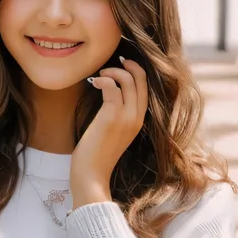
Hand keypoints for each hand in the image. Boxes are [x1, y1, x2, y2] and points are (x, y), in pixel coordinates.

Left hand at [70, 58, 148, 207]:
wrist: (91, 175)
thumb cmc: (96, 156)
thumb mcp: (111, 133)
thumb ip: (115, 116)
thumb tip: (108, 94)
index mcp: (138, 122)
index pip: (145, 89)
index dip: (137, 72)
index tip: (124, 64)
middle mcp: (136, 118)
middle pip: (141, 80)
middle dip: (129, 65)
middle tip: (114, 61)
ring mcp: (126, 117)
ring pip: (127, 80)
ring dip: (112, 71)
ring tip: (100, 75)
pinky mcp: (112, 116)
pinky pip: (112, 86)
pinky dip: (103, 79)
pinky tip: (93, 82)